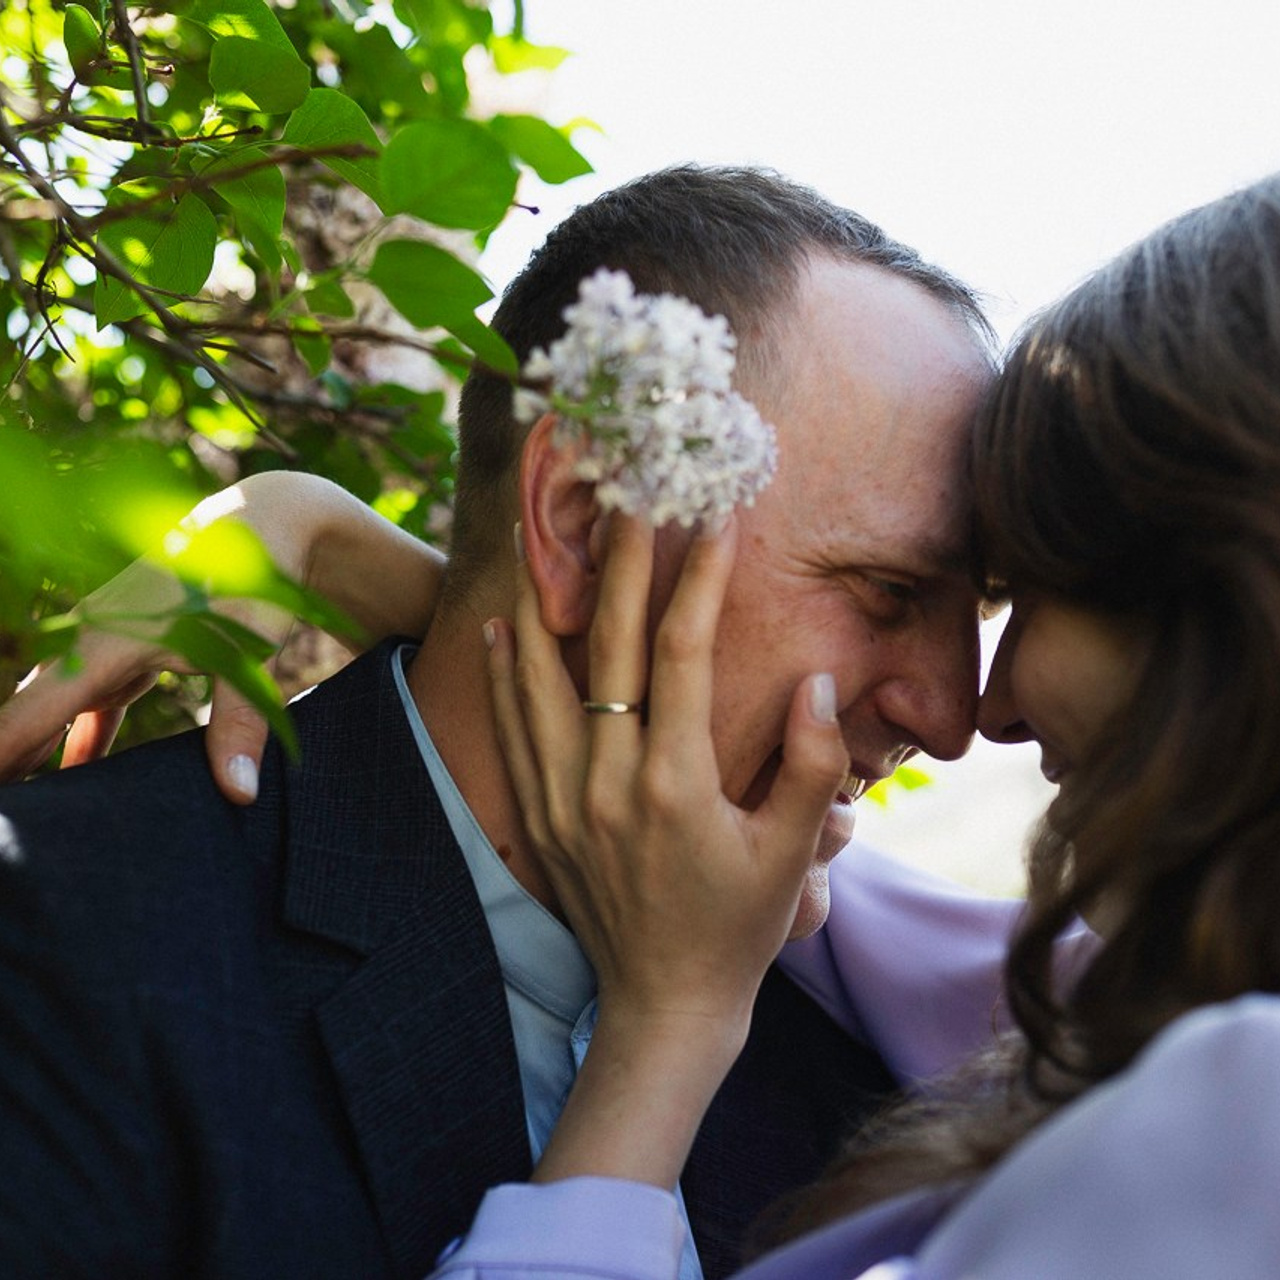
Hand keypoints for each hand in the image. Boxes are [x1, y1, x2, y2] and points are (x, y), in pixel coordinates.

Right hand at [0, 473, 444, 802]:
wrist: (267, 524)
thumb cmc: (254, 585)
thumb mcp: (249, 654)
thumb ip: (238, 725)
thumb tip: (239, 794)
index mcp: (107, 641)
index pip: (34, 710)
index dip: (1, 751)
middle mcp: (93, 639)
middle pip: (32, 710)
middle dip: (8, 757)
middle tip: (6, 823)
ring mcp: (109, 642)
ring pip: (58, 706)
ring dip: (37, 750)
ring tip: (21, 806)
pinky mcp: (132, 650)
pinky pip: (93, 704)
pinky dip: (79, 738)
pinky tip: (71, 778)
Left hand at [485, 513, 846, 1186]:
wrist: (663, 1002)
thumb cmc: (736, 927)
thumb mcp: (790, 855)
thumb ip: (813, 767)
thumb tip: (818, 685)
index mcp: (673, 784)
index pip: (680, 653)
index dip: (699, 578)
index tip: (715, 519)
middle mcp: (606, 781)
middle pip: (609, 646)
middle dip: (622, 562)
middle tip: (628, 496)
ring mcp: (561, 798)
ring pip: (542, 677)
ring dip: (550, 601)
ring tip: (553, 536)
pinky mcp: (538, 816)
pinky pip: (512, 729)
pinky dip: (504, 674)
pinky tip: (503, 626)